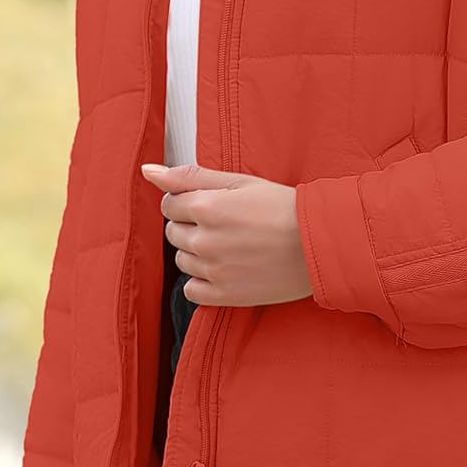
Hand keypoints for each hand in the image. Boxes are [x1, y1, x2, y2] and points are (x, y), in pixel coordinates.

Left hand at [140, 162, 312, 308]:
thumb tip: (148, 171)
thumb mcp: (239, 181)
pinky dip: (202, 281)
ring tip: (231, 245)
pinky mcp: (225, 295)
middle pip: (173, 232)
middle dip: (192, 226)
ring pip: (182, 260)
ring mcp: (214, 270)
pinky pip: (191, 290)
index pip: (169, 204)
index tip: (213, 204)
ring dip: (198, 252)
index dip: (189, 201)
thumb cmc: (282, 207)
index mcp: (206, 207)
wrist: (319, 243)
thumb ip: (189, 175)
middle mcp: (205, 240)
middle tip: (227, 224)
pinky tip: (225, 269)